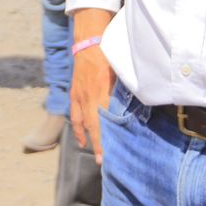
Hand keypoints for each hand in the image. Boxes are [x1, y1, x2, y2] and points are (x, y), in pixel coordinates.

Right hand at [69, 44, 114, 163]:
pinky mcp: (74, 94)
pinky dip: (78, 128)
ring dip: (86, 138)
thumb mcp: (118, 74)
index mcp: (100, 93)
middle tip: (101, 161)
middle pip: (92, 126)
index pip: (103, 122)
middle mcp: (88, 98)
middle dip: (97, 145)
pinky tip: (82, 137)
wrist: (88, 44)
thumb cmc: (108, 57)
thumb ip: (123, 92)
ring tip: (92, 152)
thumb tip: (131, 108)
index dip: (104, 139)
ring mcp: (78, 96)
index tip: (107, 154)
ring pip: (81, 123)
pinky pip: (74, 115)